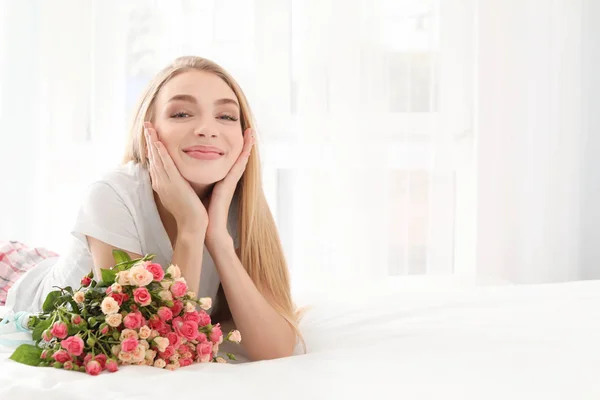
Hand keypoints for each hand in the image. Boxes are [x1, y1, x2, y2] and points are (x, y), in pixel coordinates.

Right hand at [144, 121, 207, 232]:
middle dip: (149, 140)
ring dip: (152, 141)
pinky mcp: (173, 184)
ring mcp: (165, 183)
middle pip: (152, 157)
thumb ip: (178, 184)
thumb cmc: (190, 212)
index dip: (151, 148)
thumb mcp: (181, 194)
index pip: (155, 162)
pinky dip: (161, 153)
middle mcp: (160, 182)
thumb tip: (179, 177)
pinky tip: (157, 142)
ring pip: (157, 158)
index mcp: (162, 184)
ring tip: (148, 127)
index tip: (150, 135)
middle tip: (146, 125)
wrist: (192, 225)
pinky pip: (166, 165)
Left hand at [205, 127, 254, 249]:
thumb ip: (199, 181)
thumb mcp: (201, 190)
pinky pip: (239, 166)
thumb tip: (191, 172)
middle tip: (249, 129)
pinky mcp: (230, 183)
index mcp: (222, 179)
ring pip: (241, 159)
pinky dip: (244, 155)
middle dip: (245, 144)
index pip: (230, 160)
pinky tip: (247, 145)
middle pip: (238, 157)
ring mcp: (231, 180)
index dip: (235, 149)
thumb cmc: (203, 210)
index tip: (239, 136)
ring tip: (251, 131)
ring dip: (247, 145)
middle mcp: (229, 178)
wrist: (207, 226)